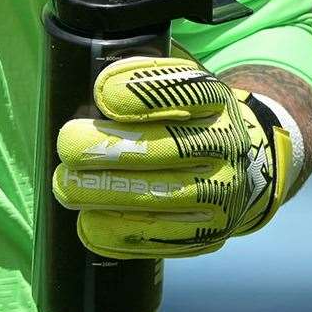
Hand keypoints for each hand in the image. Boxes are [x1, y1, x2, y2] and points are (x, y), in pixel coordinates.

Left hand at [51, 43, 291, 259]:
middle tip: (67, 145)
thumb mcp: (179, 83)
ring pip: (161, 195)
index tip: (99, 92)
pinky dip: (119, 233)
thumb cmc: (187, 117)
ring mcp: (223, 192)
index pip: (185, 90)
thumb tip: (86, 75)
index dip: (141, 90)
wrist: (245, 168)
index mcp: (216, 99)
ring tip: (65, 187)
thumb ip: (143, 73)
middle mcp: (226, 144)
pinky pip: (162, 237)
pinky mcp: (210, 232)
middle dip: (110, 147)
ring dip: (107, 193)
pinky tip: (88, 225)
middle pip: (166, 147)